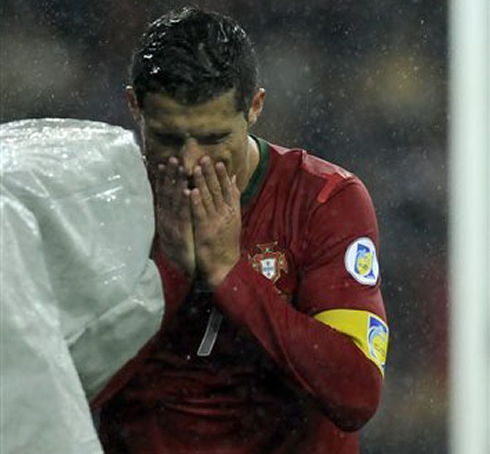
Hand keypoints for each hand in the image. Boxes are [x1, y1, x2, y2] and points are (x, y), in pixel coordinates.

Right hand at [155, 157, 194, 276]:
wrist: (182, 270)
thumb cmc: (181, 249)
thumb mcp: (175, 230)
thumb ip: (174, 215)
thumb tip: (171, 200)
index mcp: (164, 216)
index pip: (163, 193)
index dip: (163, 178)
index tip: (164, 162)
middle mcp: (165, 218)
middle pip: (166, 192)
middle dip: (169, 174)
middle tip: (172, 157)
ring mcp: (171, 225)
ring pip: (173, 200)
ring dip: (176, 182)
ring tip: (179, 167)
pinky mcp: (180, 232)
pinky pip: (183, 214)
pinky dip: (184, 201)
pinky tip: (187, 189)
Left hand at [190, 156, 240, 287]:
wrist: (225, 265)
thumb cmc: (227, 241)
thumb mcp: (234, 218)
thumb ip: (234, 198)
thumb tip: (234, 178)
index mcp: (232, 211)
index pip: (228, 189)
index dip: (223, 176)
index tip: (219, 162)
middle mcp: (226, 214)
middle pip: (218, 190)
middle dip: (211, 174)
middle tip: (205, 158)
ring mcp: (216, 221)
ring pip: (209, 199)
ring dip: (202, 183)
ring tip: (196, 168)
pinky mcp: (205, 230)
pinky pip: (200, 213)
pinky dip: (196, 201)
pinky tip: (191, 191)